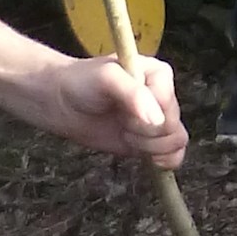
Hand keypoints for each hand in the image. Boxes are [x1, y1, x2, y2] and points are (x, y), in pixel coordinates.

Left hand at [28, 46, 187, 169]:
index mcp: (158, 74)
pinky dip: (165, 161)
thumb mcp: (106, 79)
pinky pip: (174, 155)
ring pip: (176, 141)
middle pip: (173, 125)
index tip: (123, 111)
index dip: (147, 114)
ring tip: (125, 134)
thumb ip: (132, 94)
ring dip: (150, 146)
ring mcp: (157, 120)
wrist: (61, 102)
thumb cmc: (81, 83)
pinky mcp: (150, 141)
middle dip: (145, 132)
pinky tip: (150, 160)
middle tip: (121, 123)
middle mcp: (162, 96)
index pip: (169, 102)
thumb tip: (156, 121)